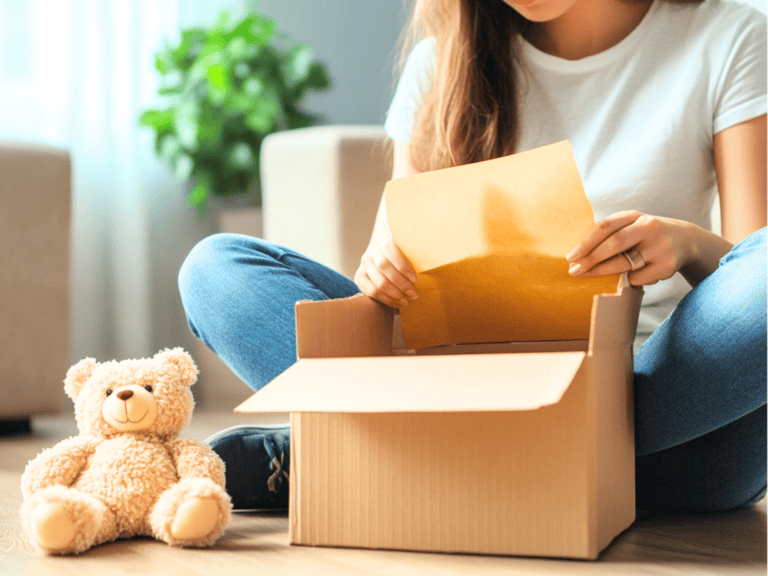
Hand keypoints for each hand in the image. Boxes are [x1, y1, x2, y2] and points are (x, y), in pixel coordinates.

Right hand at [355, 231, 417, 307]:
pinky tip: (398, 303)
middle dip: (401, 284)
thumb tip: (434, 257)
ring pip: (378, 282)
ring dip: (395, 294)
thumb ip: (415, 251)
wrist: (385, 255)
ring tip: (407, 300)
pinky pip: (371, 292)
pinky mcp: (360, 277)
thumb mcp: (409, 248)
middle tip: (414, 294)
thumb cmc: (404, 254)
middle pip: (384, 268)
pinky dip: (386, 300)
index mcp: (384, 239)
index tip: (415, 279)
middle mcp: (371, 251)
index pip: (390, 250)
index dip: (403, 266)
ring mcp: (364, 264)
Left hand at [565, 211, 695, 285]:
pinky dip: (629, 280)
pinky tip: (631, 276)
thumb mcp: (630, 227)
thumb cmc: (645, 236)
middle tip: (574, 271)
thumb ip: (609, 236)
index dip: (586, 242)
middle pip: (614, 244)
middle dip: (591, 259)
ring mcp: (660, 246)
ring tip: (589, 275)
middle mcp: (649, 227)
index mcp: (634, 216)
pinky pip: (638, 278)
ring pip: (625, 264)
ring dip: (603, 272)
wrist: (685, 241)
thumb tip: (577, 257)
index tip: (570, 257)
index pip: (605, 226)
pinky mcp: (667, 265)